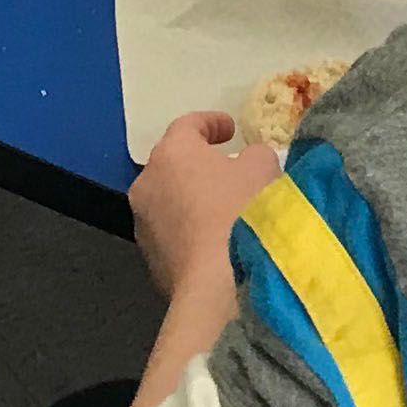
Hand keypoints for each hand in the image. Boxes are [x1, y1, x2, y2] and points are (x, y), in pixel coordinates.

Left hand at [128, 114, 280, 297]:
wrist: (218, 283)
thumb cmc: (241, 213)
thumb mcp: (263, 168)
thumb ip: (254, 155)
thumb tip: (247, 161)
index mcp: (172, 153)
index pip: (187, 125)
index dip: (211, 123)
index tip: (230, 130)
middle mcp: (147, 184)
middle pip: (172, 165)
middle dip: (197, 164)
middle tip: (226, 169)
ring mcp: (144, 225)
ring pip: (168, 202)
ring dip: (191, 201)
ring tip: (222, 211)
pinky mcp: (150, 261)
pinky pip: (172, 235)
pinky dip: (190, 232)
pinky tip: (215, 244)